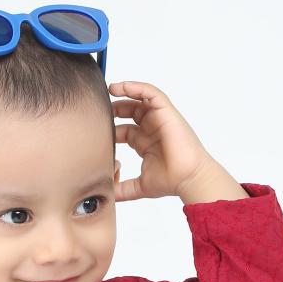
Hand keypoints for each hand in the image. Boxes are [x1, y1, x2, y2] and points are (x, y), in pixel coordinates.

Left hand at [108, 81, 215, 201]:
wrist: (188, 178)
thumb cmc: (170, 181)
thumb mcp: (138, 187)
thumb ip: (121, 189)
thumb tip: (105, 195)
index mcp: (145, 143)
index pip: (124, 130)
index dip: (109, 128)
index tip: (95, 128)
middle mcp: (152, 129)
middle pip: (129, 112)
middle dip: (114, 109)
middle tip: (99, 108)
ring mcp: (159, 119)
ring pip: (140, 99)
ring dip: (124, 91)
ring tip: (109, 89)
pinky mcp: (166, 112)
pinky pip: (151, 93)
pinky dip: (136, 87)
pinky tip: (121, 87)